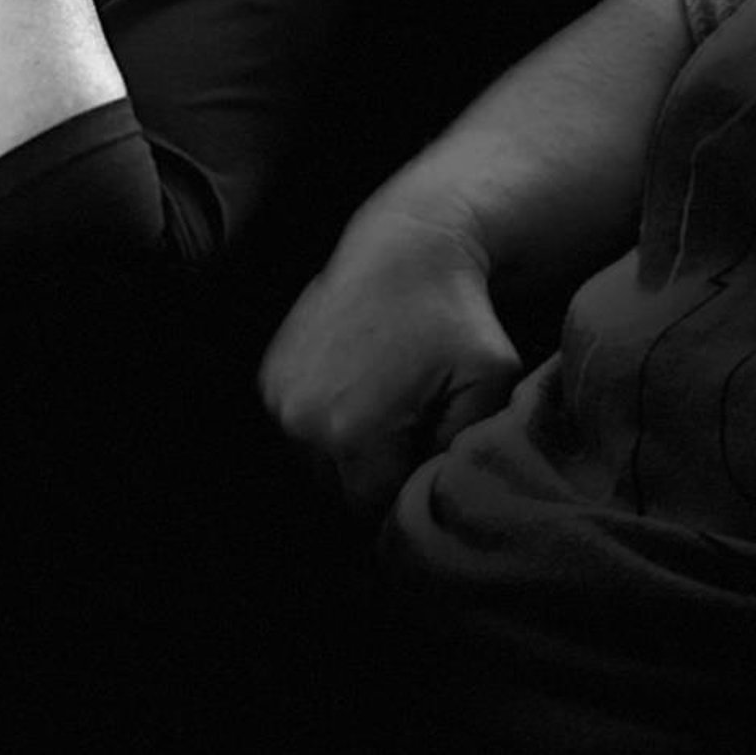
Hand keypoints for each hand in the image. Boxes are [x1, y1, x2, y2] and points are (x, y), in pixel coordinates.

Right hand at [258, 209, 524, 524]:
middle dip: (376, 479)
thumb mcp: (487, 382)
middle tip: (413, 440)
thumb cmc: (455, 314)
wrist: (404, 246)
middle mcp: (300, 421)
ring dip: (347, 457)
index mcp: (351, 433)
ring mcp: (277, 397)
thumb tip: (437, 493)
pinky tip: (360, 394)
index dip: (407, 495)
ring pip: (313, 465)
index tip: (430, 465)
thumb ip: (464, 446)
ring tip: (387, 416)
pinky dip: (324, 427)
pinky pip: (296, 430)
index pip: (374, 508)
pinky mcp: (267, 377)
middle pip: (338, 493)